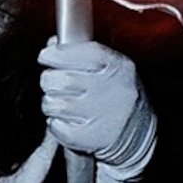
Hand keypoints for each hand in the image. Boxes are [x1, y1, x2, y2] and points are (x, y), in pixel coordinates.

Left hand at [38, 39, 156, 176]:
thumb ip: (82, 52)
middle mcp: (111, 90)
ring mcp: (100, 116)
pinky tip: (66, 120)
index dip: (57, 54)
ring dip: (50, 102)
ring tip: (61, 103)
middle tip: (52, 82)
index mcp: (118, 68)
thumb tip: (53, 45)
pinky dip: (54, 123)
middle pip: (62, 80)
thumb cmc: (117, 94)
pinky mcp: (89, 137)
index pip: (81, 53)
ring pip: (54, 104)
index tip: (46, 55)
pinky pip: (56, 126)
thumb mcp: (110, 66)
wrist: (136, 131)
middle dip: (49, 79)